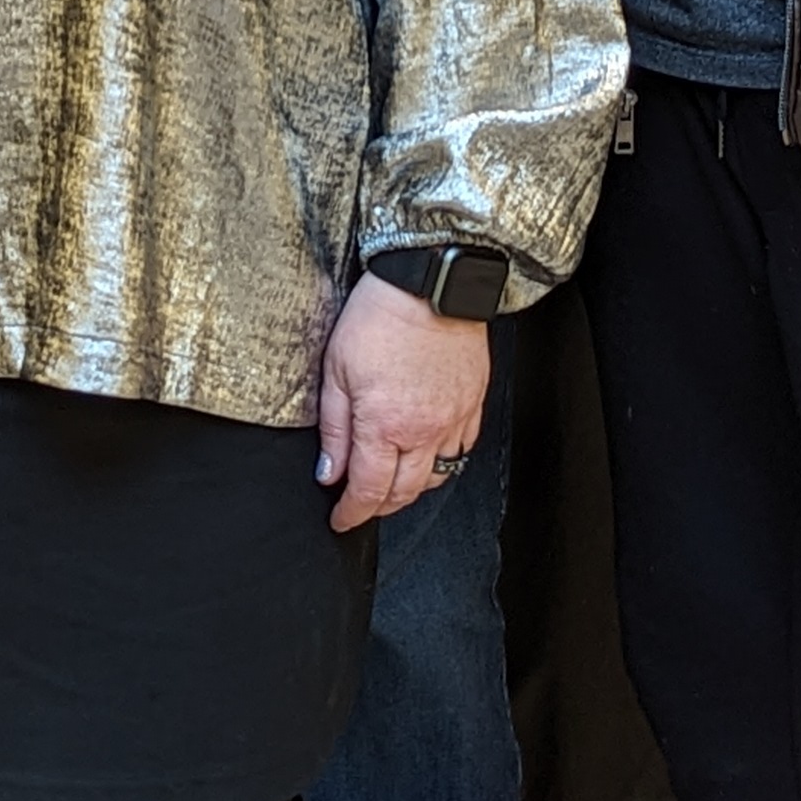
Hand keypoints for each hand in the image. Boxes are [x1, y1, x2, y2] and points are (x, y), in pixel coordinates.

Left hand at [316, 274, 491, 531]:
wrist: (431, 281)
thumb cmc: (380, 316)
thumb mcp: (336, 370)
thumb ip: (334, 429)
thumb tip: (328, 472)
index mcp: (384, 425)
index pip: (367, 490)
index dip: (351, 512)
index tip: (340, 520)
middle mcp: (424, 431)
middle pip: (404, 492)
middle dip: (379, 507)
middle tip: (361, 506)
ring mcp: (453, 419)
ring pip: (436, 476)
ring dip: (412, 488)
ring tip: (393, 482)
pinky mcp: (472, 403)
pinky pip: (463, 449)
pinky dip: (444, 461)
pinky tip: (429, 453)